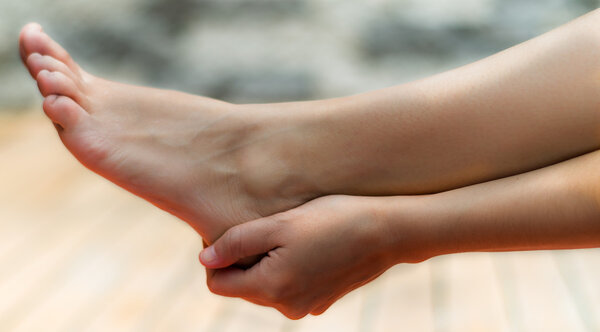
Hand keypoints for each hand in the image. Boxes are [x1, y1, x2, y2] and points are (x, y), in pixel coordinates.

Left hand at [199, 195, 428, 318]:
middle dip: (243, 259)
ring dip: (267, 262)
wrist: (387, 231)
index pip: (218, 284)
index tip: (235, 231)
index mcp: (272, 288)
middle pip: (242, 286)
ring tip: (289, 234)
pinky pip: (289, 287)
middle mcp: (286, 306)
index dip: (217, 256)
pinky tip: (308, 244)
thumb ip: (236, 243)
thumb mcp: (279, 225)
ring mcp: (306, 305)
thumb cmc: (333, 220)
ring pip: (266, 285)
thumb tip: (205, 259)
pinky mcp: (321, 299)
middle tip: (265, 226)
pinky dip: (289, 268)